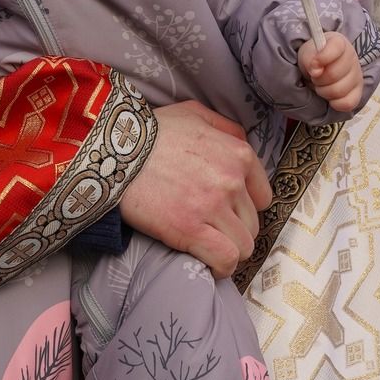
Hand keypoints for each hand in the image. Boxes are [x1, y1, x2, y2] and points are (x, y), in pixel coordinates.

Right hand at [120, 101, 272, 277]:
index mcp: (239, 155)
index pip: (262, 197)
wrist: (117, 150)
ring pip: (243, 245)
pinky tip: (211, 265)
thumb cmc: (152, 131)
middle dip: (234, 229)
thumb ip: (225, 128)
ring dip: (228, 249)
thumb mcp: (195, 113)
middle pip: (252, 223)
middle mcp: (232, 182)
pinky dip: (221, 266)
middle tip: (212, 229)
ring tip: (209, 247)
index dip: (245, 207)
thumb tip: (240, 143)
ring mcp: (213, 207)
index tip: (228, 211)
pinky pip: (225, 259)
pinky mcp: (191, 230)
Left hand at [298, 32, 362, 111]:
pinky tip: (330, 96)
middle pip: (333, 74)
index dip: (322, 58)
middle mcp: (352, 58)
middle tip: (315, 77)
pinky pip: (347, 104)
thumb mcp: (306, 54)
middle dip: (318, 79)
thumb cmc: (314, 60)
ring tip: (321, 85)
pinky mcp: (357, 93)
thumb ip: (309, 58)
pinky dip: (334, 103)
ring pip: (338, 91)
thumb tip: (316, 70)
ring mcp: (357, 76)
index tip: (313, 65)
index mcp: (339, 43)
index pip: (336, 48)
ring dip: (323, 91)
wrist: (320, 71)